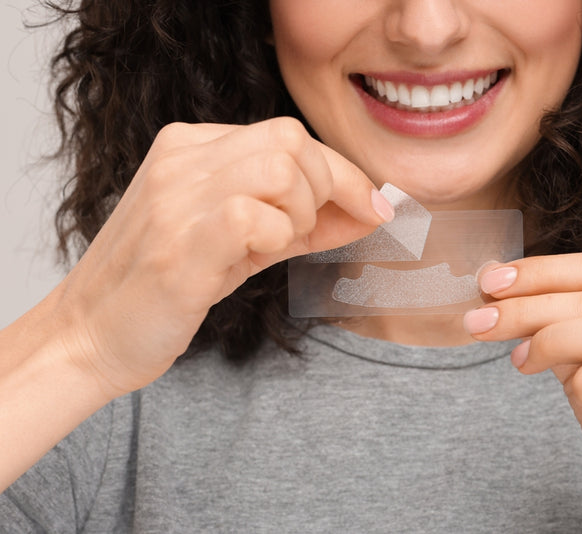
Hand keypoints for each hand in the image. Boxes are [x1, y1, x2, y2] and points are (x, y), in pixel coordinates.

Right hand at [55, 118, 391, 397]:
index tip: (373, 207)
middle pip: (292, 140)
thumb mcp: (240, 241)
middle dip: (329, 188)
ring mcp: (177, 196)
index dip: (342, 172)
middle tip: (312, 232)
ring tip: (273, 246)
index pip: (289, 135)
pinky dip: (277, 238)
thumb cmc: (168, 286)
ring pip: (282, 168)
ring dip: (301, 214)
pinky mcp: (180, 241)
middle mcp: (182, 159)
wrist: (92, 335)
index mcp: (191, 147)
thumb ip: (301, 220)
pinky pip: (256, 215)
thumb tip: (372, 210)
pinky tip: (253, 259)